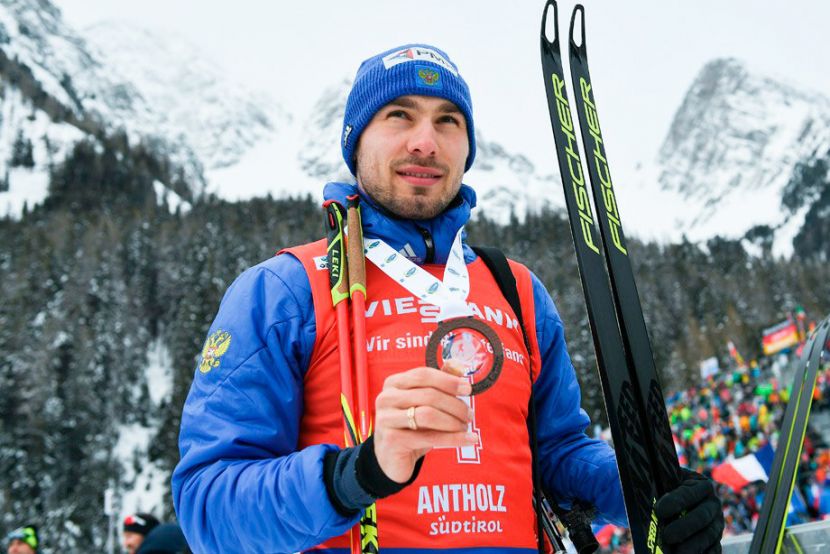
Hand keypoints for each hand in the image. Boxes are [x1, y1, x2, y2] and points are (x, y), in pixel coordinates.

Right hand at [373, 366, 475, 482]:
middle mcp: (386, 398)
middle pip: (429, 395)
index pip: (423, 374)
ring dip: (453, 422)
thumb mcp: (423, 404)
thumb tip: (458, 365)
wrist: (391, 457)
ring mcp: (386, 419)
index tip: (468, 389)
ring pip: (428, 415)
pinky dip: (453, 439)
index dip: (448, 380)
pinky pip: (429, 437)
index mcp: (394, 383)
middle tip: (469, 415)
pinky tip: (469, 440)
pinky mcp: (392, 440)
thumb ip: (439, 383)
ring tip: (465, 427)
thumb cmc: (410, 426)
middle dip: (455, 405)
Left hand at [655, 469, 724, 553]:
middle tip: (667, 536)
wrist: (677, 501)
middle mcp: (713, 505)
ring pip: (708, 536)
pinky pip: (713, 550)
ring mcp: (716, 524)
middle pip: (701, 517)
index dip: (675, 502)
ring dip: (693, 546)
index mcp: (701, 485)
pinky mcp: (715, 541)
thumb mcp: (665, 480)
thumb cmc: (667, 487)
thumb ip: (658, 483)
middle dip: (684, 527)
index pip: (688, 493)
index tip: (659, 510)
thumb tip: (643, 489)